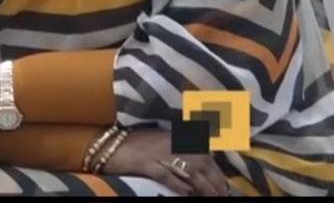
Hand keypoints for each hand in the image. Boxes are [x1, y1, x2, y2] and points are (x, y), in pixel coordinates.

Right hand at [100, 127, 228, 196]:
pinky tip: (187, 193)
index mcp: (175, 136)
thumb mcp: (159, 140)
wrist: (108, 144)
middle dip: (215, 179)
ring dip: (203, 185)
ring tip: (212, 196)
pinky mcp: (146, 164)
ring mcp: (158, 153)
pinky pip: (166, 175)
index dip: (216, 169)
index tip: (224, 182)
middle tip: (223, 193)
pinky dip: (178, 185)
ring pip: (188, 170)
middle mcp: (170, 143)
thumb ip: (178, 145)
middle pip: (200, 162)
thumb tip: (200, 158)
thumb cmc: (133, 143)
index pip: (203, 152)